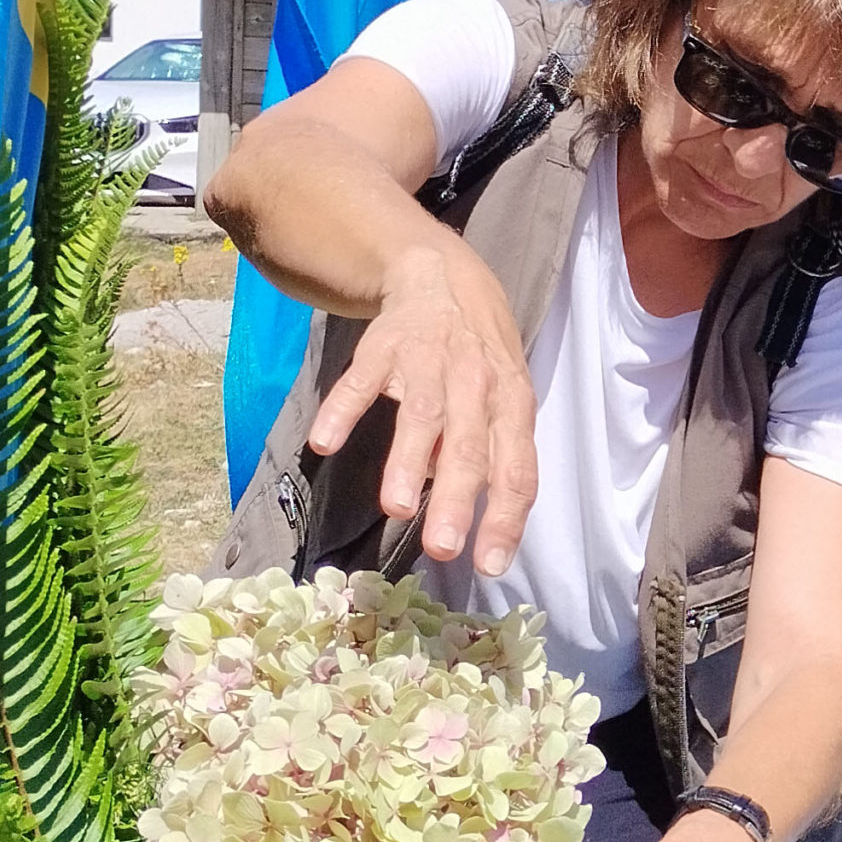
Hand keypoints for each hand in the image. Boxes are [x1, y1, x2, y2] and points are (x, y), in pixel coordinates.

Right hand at [307, 239, 537, 572]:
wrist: (443, 276)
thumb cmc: (479, 360)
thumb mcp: (500, 402)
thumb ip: (491, 457)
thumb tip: (471, 522)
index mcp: (511, 405)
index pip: (516, 468)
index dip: (504, 517)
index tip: (487, 565)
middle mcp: (476, 383)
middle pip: (471, 447)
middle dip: (458, 499)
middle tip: (443, 548)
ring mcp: (429, 361)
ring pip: (423, 415)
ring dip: (409, 462)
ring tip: (398, 508)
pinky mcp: (384, 346)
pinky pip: (362, 379)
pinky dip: (343, 408)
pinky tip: (325, 442)